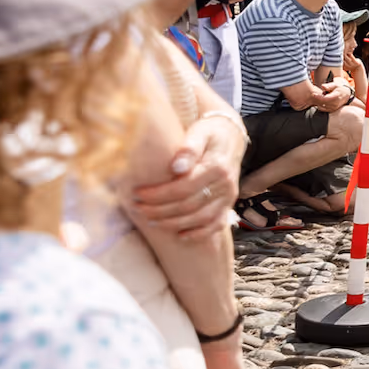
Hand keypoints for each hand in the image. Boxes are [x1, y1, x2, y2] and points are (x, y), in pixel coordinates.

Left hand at [127, 116, 243, 238]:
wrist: (231, 137)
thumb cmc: (209, 133)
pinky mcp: (228, 205)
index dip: (158, 194)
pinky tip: (180, 235)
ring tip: (151, 221)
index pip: (184, 187)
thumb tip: (176, 167)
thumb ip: (189, 148)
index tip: (137, 193)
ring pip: (199, 218)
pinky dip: (199, 234)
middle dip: (160, 210)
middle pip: (189, 206)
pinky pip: (216, 225)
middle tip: (138, 208)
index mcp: (217, 167)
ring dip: (173, 223)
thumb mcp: (200, 133)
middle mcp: (225, 185)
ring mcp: (228, 197)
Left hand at [315, 81, 353, 113]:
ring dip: (318, 102)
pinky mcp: (332, 110)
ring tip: (321, 97)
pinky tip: (322, 101)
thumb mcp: (335, 85)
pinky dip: (320, 105)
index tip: (313, 94)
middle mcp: (335, 103)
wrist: (346, 95)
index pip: (325, 98)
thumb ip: (329, 86)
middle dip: (317, 99)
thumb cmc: (339, 89)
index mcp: (336, 96)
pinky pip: (322, 109)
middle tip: (316, 94)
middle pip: (322, 103)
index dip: (318, 97)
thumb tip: (323, 86)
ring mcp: (333, 108)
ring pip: (321, 106)